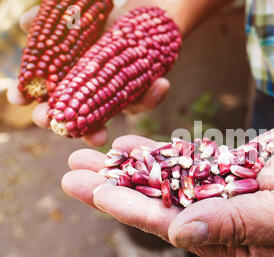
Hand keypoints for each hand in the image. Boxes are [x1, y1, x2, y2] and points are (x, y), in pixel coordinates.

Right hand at [7, 2, 170, 146]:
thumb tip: (25, 24)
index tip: (20, 100)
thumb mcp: (78, 15)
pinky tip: (161, 83)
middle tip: (58, 127)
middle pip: (71, 117)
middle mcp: (89, 92)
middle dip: (62, 125)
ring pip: (106, 119)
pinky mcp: (140, 94)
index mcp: (67, 76)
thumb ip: (53, 21)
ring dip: (98, 128)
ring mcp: (114, 96)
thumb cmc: (106, 14)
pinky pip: (144, 100)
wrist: (145, 13)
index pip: (44, 95)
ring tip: (97, 135)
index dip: (29, 98)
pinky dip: (153, 95)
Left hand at [62, 117, 273, 256]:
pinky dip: (156, 154)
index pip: (176, 228)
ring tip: (88, 156)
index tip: (95, 192)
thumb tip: (179, 232)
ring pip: (166, 183)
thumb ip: (237, 224)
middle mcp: (223, 224)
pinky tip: (127, 146)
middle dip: (116, 190)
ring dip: (127, 170)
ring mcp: (221, 196)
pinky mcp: (223, 172)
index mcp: (238, 246)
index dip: (133, 209)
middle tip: (74, 173)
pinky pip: (183, 164)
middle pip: (160, 206)